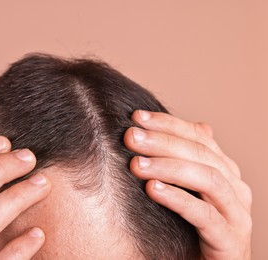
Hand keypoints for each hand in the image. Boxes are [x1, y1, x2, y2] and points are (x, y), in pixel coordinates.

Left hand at [124, 110, 251, 259]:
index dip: (167, 123)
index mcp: (224, 170)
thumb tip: (195, 125)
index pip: (198, 136)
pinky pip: (205, 215)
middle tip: (131, 136)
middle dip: (163, 142)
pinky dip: (178, 199)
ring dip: (169, 167)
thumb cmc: (192, 227)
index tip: (136, 116)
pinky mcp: (230, 240)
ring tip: (136, 164)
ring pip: (207, 179)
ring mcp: (236, 214)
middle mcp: (235, 187)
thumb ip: (186, 161)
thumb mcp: (187, 190)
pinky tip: (152, 189)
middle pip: (201, 154)